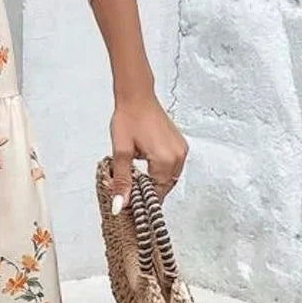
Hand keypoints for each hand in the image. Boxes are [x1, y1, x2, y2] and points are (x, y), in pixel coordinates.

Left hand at [109, 92, 187, 209]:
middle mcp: (178, 155)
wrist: (137, 97)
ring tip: (137, 181)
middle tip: (131, 193)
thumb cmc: (128, 118)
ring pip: (170, 177)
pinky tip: (147, 169)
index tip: (131, 205)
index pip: (157, 192)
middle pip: (165, 186)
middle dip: (149, 192)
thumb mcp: (121, 152)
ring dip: (156, 182)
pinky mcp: (180, 144)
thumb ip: (122, 181)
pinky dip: (161, 171)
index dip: (143, 201)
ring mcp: (181, 149)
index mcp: (165, 159)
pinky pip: (173, 166)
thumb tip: (120, 203)